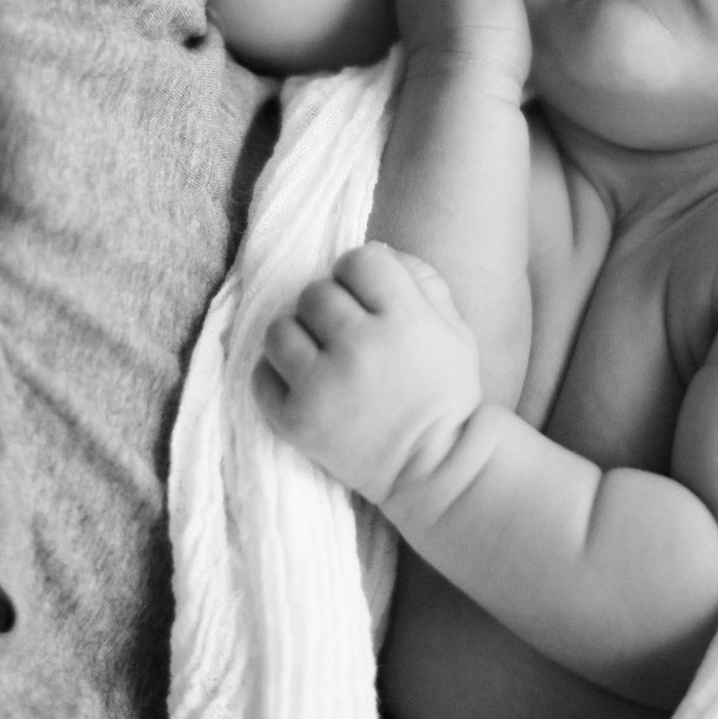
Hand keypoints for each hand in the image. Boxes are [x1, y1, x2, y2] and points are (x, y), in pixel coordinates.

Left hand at [254, 242, 483, 505]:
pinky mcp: (297, 421)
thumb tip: (376, 250)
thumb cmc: (446, 392)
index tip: (369, 299)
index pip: (360, 260)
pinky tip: (301, 382)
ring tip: (318, 356)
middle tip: (345, 333)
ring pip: (280, 328)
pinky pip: (262, 374)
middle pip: (316, 292)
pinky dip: (277, 374)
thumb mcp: (455, 328)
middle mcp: (361, 347)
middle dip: (330, 307)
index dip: (362, 275)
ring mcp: (323, 386)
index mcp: (405, 320)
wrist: (436, 468)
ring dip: (298, 336)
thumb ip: (421, 279)